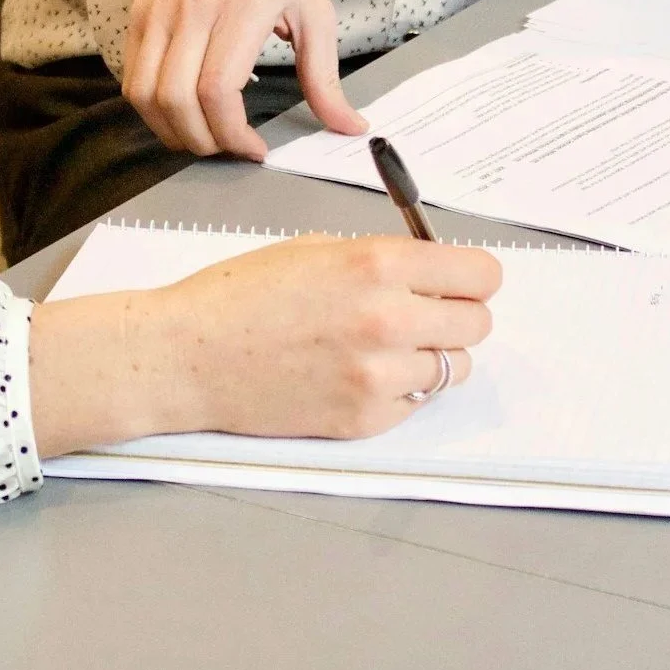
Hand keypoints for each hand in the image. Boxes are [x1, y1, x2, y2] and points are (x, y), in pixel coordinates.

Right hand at [27, 235, 501, 457]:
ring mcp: (379, 376)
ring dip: (430, 356)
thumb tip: (432, 271)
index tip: (460, 281)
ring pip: (452, 368)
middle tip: (422, 313)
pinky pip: (415, 403)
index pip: (481, 275)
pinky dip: (398, 391)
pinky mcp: (365, 420)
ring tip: (383, 347)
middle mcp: (389, 319)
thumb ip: (381, 259)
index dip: (471, 276)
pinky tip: (355, 374)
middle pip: (477, 324)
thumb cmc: (240, 295)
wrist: (188, 355)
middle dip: (455, 315)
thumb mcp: (316, 249)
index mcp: (378, 264)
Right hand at [123, 0, 367, 158]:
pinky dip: (152, 110)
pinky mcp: (140, 15)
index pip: (218, 88)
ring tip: (203, 137)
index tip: (254, 149)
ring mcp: (160, 11)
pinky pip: (132, 78)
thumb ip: (325, 76)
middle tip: (228, 148)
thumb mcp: (314, 10)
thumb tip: (349, 126)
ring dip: (171, 131)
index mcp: (243, 5)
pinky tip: (181, 114)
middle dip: (203, 141)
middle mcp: (194, 7)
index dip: (232, 134)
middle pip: (177, 99)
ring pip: (146, 94)